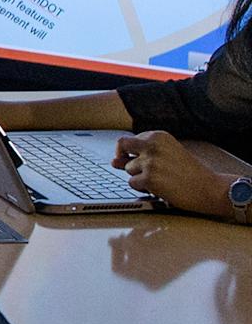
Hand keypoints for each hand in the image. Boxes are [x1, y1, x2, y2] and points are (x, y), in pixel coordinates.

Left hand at [114, 131, 235, 217]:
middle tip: (138, 168)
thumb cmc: (190, 173)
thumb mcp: (167, 156)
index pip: (129, 139)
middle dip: (124, 158)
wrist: (210, 188)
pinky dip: (143, 188)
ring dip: (139, 176)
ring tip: (160, 179)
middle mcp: (152, 145)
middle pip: (121, 146)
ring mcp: (149, 162)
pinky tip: (160, 188)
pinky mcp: (149, 178)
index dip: (130, 152)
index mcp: (158, 136)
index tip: (137, 159)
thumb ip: (140, 155)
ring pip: (128, 169)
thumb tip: (113, 161)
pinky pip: (133, 184)